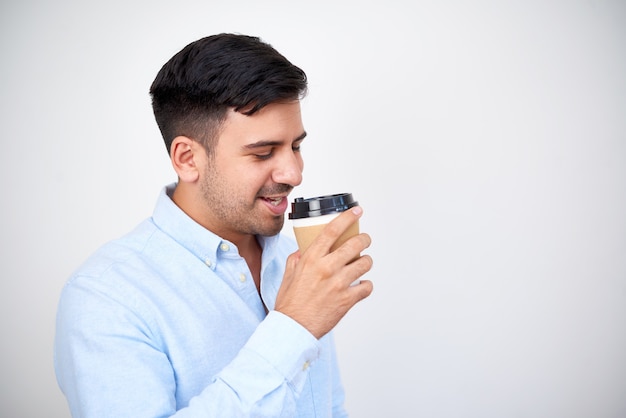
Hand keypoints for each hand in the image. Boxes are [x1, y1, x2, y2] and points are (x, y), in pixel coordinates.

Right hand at [275, 206, 373, 338]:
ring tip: (361, 264)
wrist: (293, 328)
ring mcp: (339, 283)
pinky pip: (367, 286)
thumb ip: (296, 260)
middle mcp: (327, 268)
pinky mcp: (348, 300)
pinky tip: (360, 287)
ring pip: (365, 263)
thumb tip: (303, 252)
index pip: (332, 230)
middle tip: (364, 240)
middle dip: (364, 239)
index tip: (357, 211)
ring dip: (366, 262)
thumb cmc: (290, 304)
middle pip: (355, 244)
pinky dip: (365, 286)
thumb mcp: (288, 275)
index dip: (347, 217)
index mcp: (311, 259)